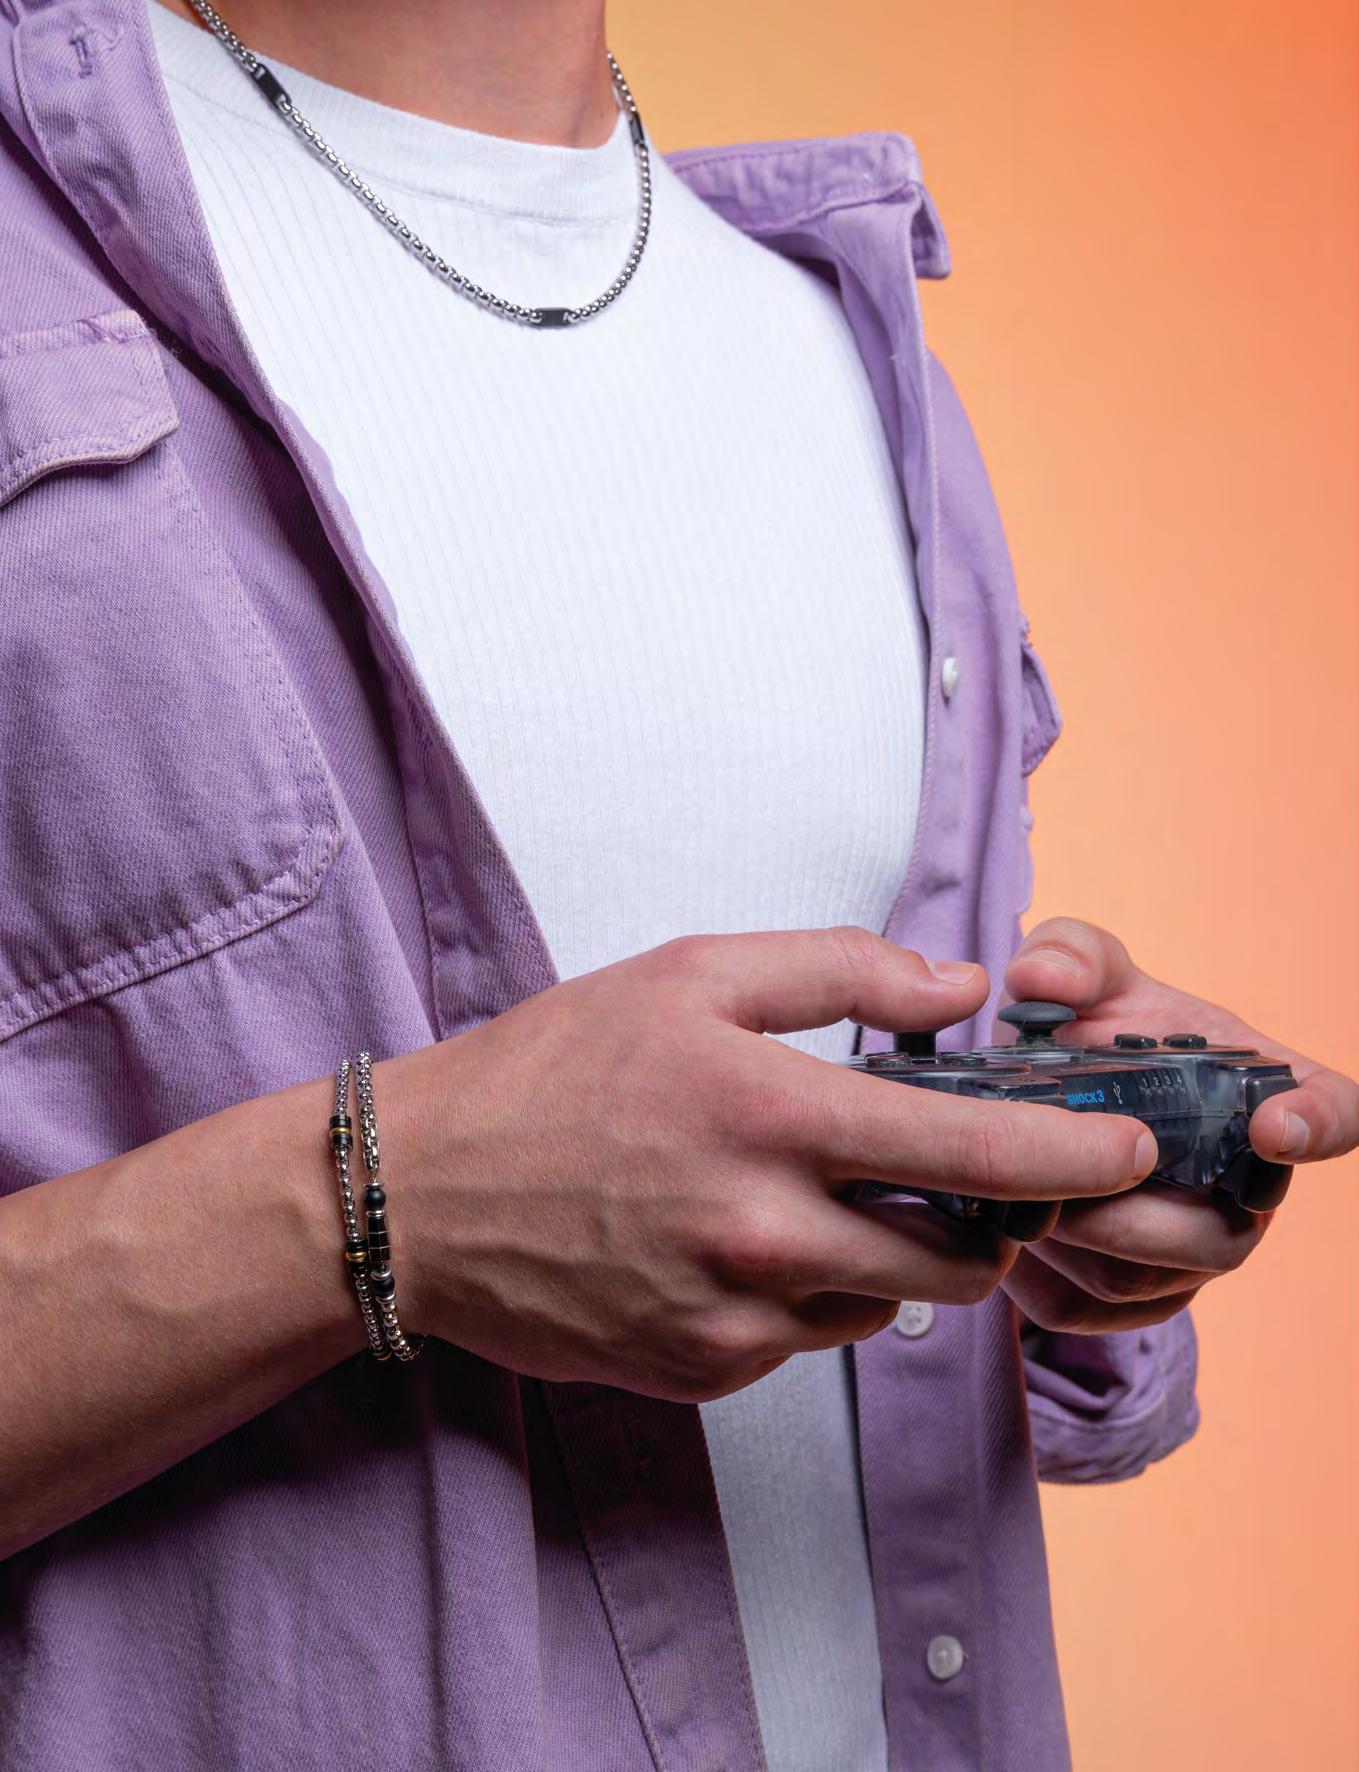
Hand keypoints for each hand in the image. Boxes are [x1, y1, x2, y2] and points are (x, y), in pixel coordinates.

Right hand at [377, 928, 1157, 1401]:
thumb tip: (961, 990)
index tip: (1130, 1149)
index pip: (975, 1150)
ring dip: (891, 1257)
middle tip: (960, 1177)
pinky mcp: (703, 1372)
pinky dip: (809, 1295)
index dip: (1075, 1155)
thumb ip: (839, 969)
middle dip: (988, 1222)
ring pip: (886, 1306)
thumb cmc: (556, 1067)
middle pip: (958, 1260)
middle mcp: (765, 1232)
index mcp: (774, 1116)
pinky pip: (808, 1341)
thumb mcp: (689, 974)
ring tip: (819, 1196)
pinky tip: (740, 1243)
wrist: (421, 1192)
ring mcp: (734, 1317)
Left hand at [998, 917, 1358, 1332]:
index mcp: (1261, 1093)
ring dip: (1071, 1242)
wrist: (1035, 1091)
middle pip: (1221, 1237)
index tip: (1273, 1123)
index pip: (1334, 1114)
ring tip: (1010, 1189)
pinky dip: (1034, 1274)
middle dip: (1137, 1218)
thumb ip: (1070, 955)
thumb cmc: (1088, 1024)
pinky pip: (1087, 1309)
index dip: (1317, 1124)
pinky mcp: (1129, 1298)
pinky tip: (997, 1223)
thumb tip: (1048, 981)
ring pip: (1141, 1280)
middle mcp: (1246, 1188)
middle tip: (1064, 1183)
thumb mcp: (1077, 969)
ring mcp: (1191, 1252)